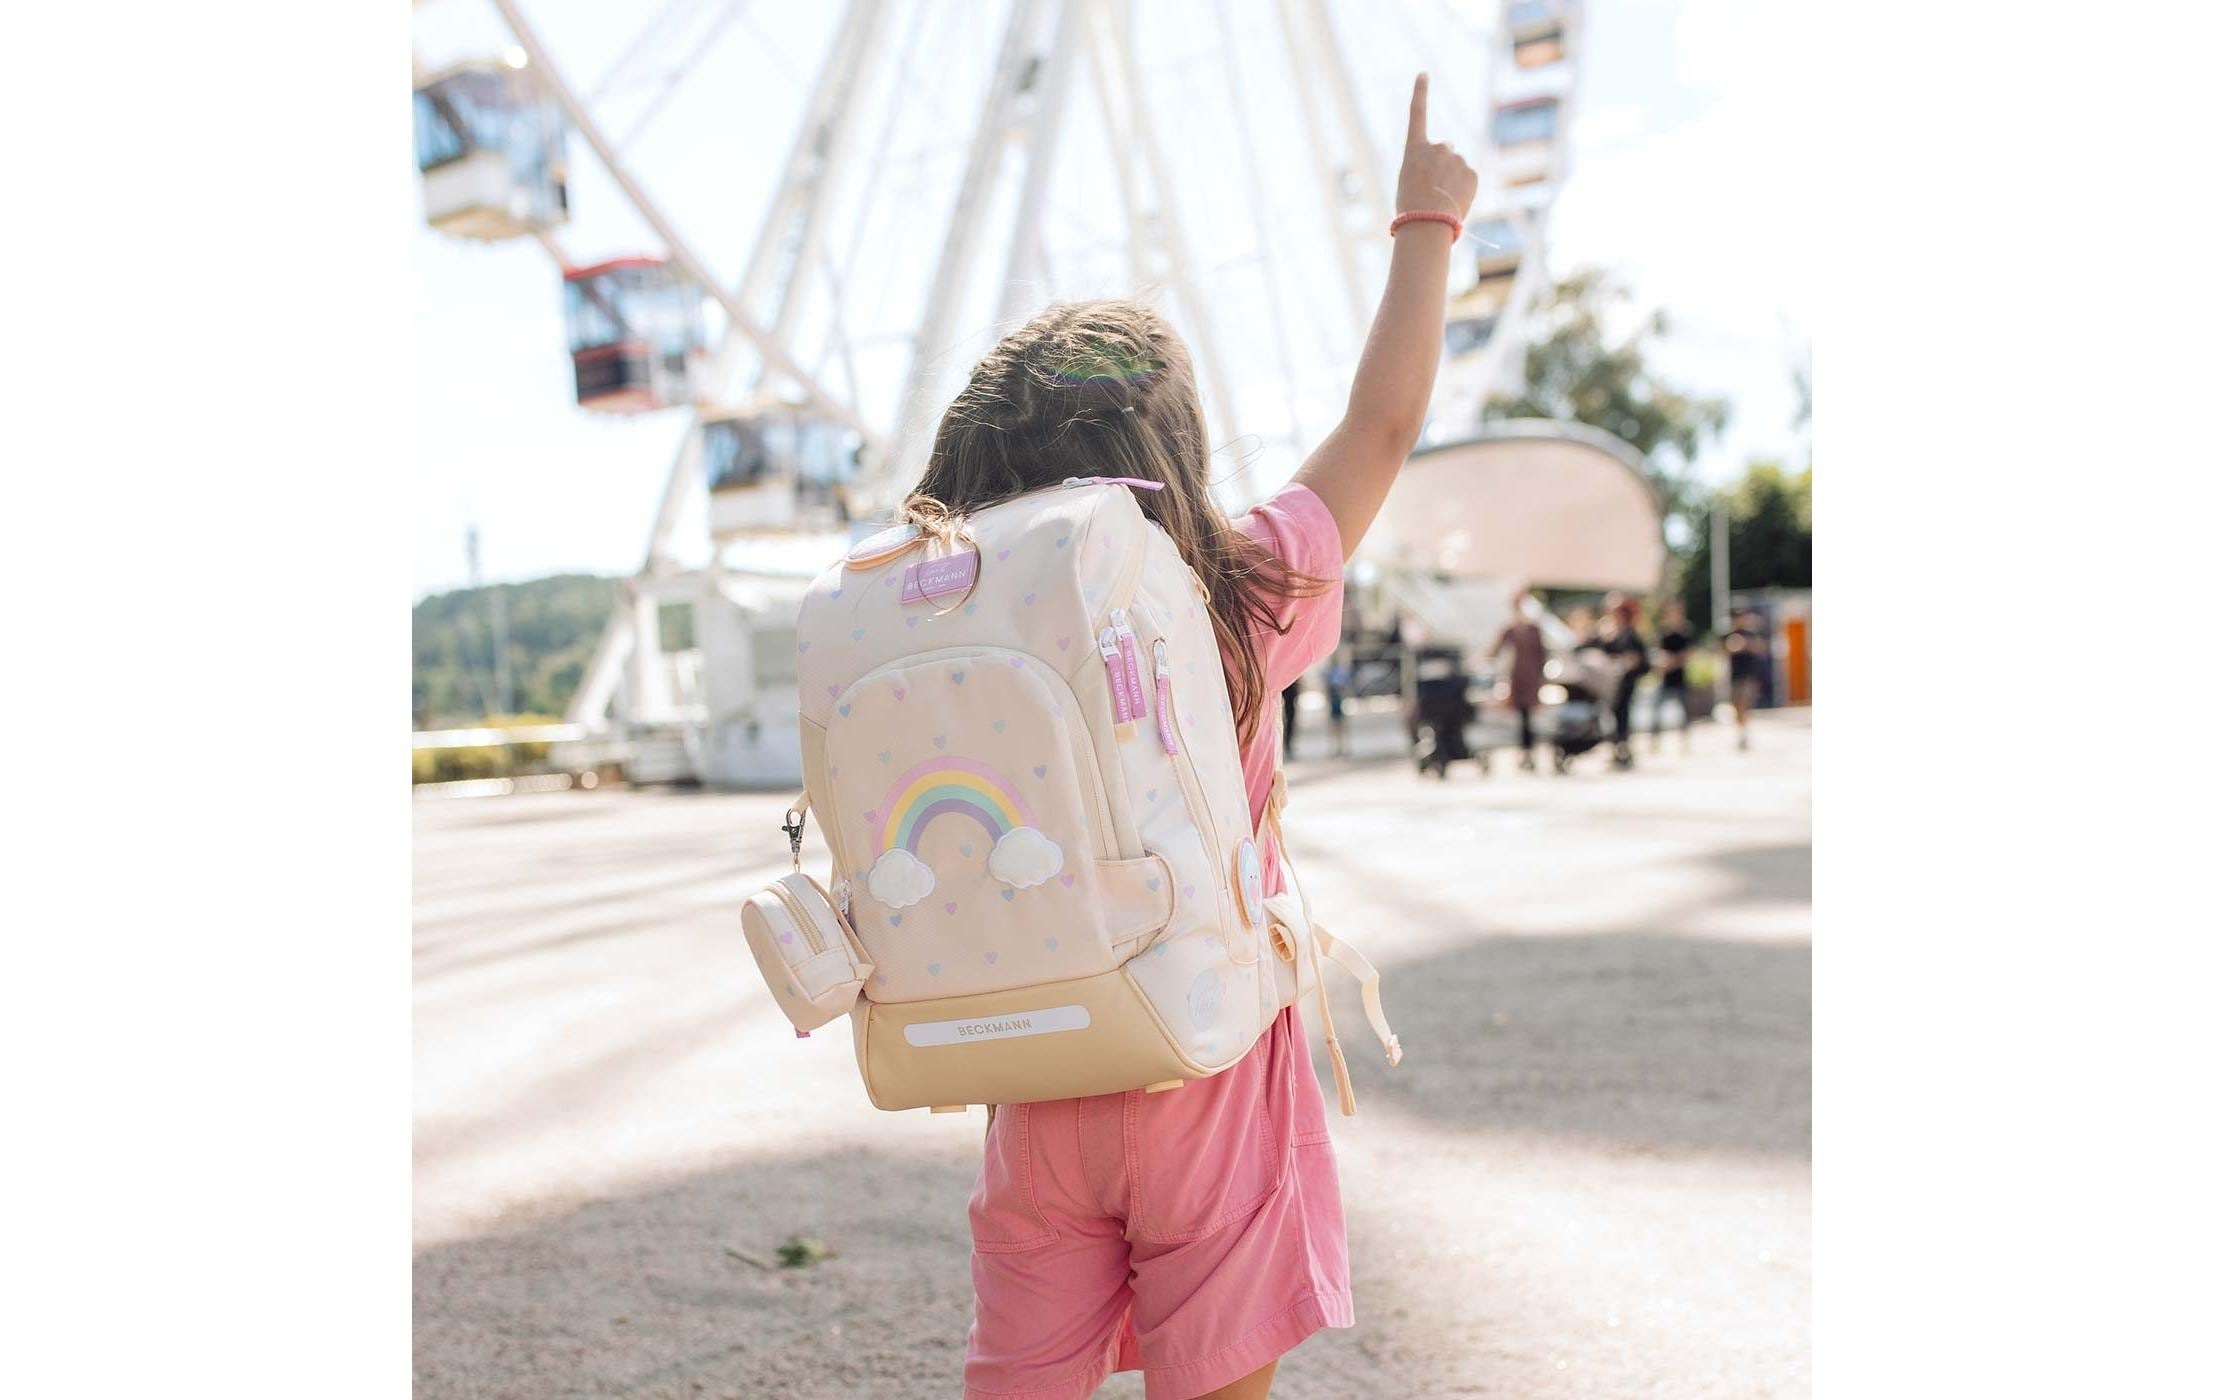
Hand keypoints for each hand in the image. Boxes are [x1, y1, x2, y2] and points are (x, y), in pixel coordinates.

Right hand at [1396, 74, 1477, 224]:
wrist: (1427, 222)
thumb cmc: (1411, 207)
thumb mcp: (1409, 182)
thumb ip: (1426, 166)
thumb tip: (1446, 168)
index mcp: (1415, 149)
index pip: (1417, 114)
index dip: (1420, 93)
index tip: (1424, 74)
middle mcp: (1437, 147)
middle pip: (1443, 150)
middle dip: (1442, 163)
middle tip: (1433, 188)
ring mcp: (1456, 158)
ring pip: (1456, 167)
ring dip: (1452, 179)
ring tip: (1442, 199)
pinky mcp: (1471, 172)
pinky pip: (1468, 179)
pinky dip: (1463, 189)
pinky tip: (1454, 202)